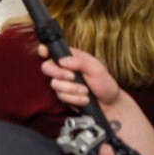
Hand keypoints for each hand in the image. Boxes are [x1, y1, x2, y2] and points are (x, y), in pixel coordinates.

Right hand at [39, 45, 153, 154]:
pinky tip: (84, 99)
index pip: (53, 50)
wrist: (109, 104)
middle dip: (59, 73)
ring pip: (54, 84)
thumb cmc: (104, 83)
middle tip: (72, 77)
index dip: (44, 50)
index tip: (44, 52)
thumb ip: (81, 62)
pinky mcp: (63, 95)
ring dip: (71, 89)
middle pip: (47, 67)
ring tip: (85, 91)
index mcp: (71, 58)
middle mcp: (64, 69)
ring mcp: (62, 83)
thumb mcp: (97, 69)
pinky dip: (74, 99)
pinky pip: (61, 96)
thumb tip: (62, 61)